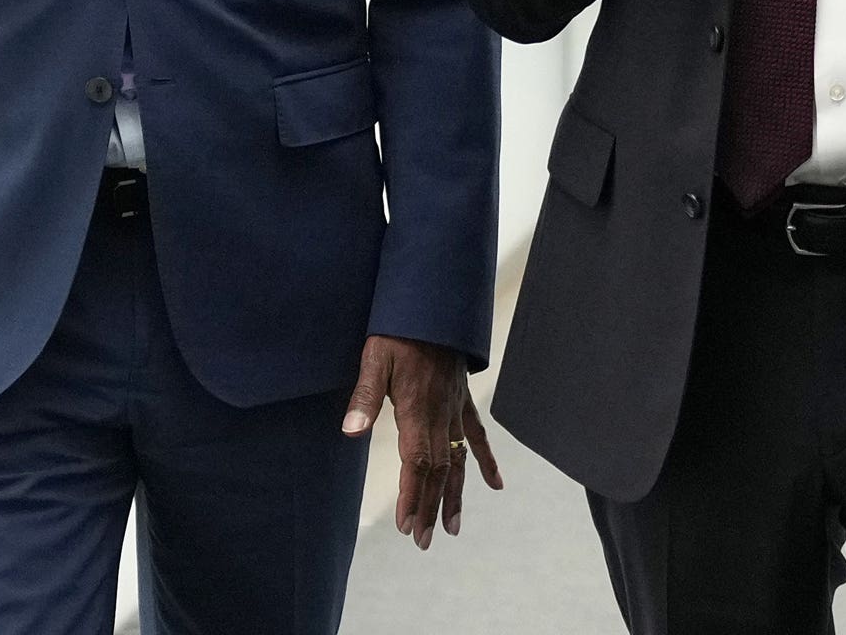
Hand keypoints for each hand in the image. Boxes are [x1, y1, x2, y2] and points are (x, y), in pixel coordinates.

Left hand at [343, 335, 502, 549]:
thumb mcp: (375, 358)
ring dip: (455, 495)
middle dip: (431, 507)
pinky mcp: (462, 400)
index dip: (413, 496)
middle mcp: (440, 414)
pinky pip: (477, 435)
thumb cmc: (399, 330)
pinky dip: (486, 461)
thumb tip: (350, 431)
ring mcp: (455, 409)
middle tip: (424, 541)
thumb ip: (364, 397)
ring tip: (452, 528)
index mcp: (417, 409)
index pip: (416, 463)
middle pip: (438, 470)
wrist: (434, 304)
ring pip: (458, 460)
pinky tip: (495, 485)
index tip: (408, 526)